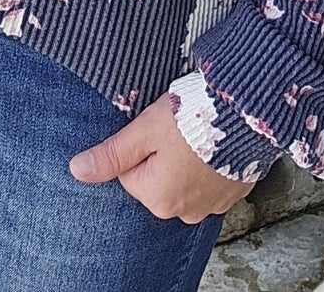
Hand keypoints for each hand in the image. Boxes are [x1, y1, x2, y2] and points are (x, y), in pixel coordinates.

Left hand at [68, 93, 256, 222]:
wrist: (246, 111)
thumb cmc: (192, 117)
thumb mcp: (144, 130)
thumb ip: (112, 154)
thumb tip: (77, 170)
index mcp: (158, 198)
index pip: (130, 171)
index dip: (139, 144)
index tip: (156, 128)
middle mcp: (184, 211)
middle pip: (155, 179)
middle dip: (161, 154)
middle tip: (176, 128)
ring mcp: (211, 205)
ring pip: (181, 180)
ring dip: (185, 159)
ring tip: (196, 133)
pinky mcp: (232, 194)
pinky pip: (208, 181)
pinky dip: (207, 164)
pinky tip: (213, 142)